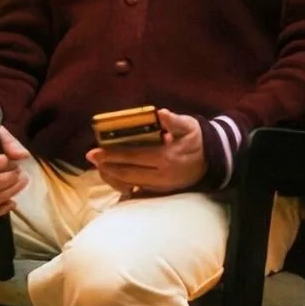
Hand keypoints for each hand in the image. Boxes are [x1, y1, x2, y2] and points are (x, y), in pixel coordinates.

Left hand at [86, 109, 206, 197]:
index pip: (133, 156)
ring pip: (129, 183)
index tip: (94, 151)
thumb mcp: (189, 125)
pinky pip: (136, 190)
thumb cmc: (197, 138)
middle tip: (91, 158)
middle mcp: (161, 174)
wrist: (213, 159)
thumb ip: (174, 120)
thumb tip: (161, 113)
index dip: (112, 154)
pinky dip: (122, 184)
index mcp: (166, 157)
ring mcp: (161, 186)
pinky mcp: (161, 191)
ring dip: (112, 176)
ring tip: (100, 167)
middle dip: (106, 166)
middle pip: (127, 172)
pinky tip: (113, 177)